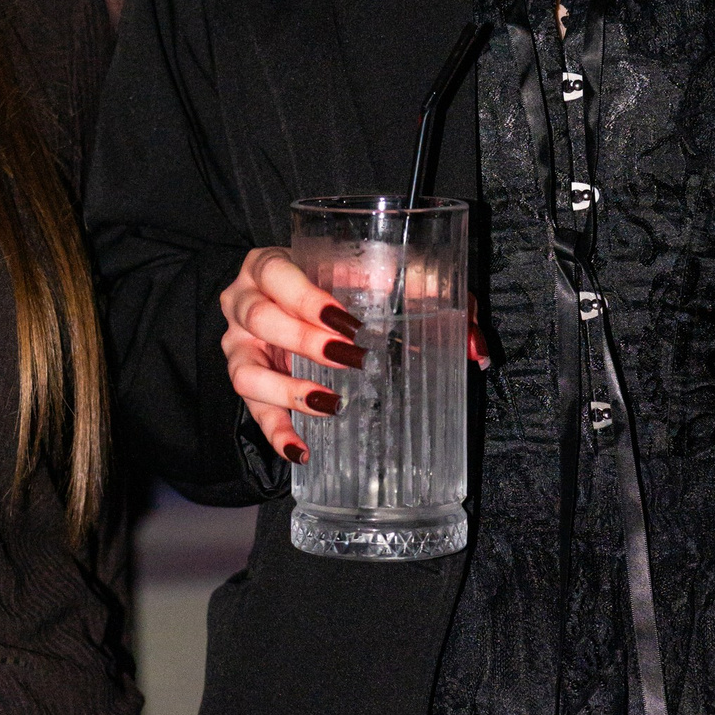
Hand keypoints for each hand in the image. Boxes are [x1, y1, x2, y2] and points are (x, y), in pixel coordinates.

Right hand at [219, 248, 490, 463]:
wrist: (295, 301)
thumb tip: (476, 348)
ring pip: (246, 370)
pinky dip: (277, 432)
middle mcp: (244, 302)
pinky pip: (252, 411)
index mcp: (270, 265)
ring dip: (288, 391)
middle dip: (304, 341)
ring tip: (330, 404)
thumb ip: (428, 295)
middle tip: (350, 358)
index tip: (345, 320)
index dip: (306, 298)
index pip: (276, 274)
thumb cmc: (339, 283)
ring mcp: (239, 345)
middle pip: (260, 319)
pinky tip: (301, 449)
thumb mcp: (379, 276)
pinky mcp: (247, 382)